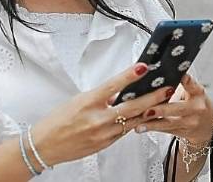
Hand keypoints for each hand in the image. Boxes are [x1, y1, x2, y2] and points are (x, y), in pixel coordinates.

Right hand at [31, 63, 174, 165]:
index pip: (113, 85)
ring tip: (162, 101)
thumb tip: (120, 91)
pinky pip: (124, 131)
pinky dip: (134, 123)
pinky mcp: (105, 144)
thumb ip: (101, 96)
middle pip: (131, 107)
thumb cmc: (58, 121)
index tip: (144, 66)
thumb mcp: (78, 101)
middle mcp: (97, 119)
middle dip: (153, 97)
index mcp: (88, 102)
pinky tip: (144, 116)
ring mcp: (103, 134)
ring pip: (133, 121)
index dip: (130, 75)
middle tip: (167, 88)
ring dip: (148, 111)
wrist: (45, 146)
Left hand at [135, 74, 212, 143]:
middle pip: (178, 108)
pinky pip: (164, 130)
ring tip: (139, 122)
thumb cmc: (195, 103)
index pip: (192, 85)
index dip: (186, 81)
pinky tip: (140, 127)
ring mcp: (190, 122)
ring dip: (152, 122)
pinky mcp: (182, 132)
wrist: (206, 125)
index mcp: (198, 93)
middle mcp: (196, 108)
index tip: (178, 77)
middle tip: (147, 109)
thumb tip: (158, 75)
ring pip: (169, 122)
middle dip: (161, 109)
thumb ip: (181, 84)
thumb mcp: (193, 91)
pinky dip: (151, 128)